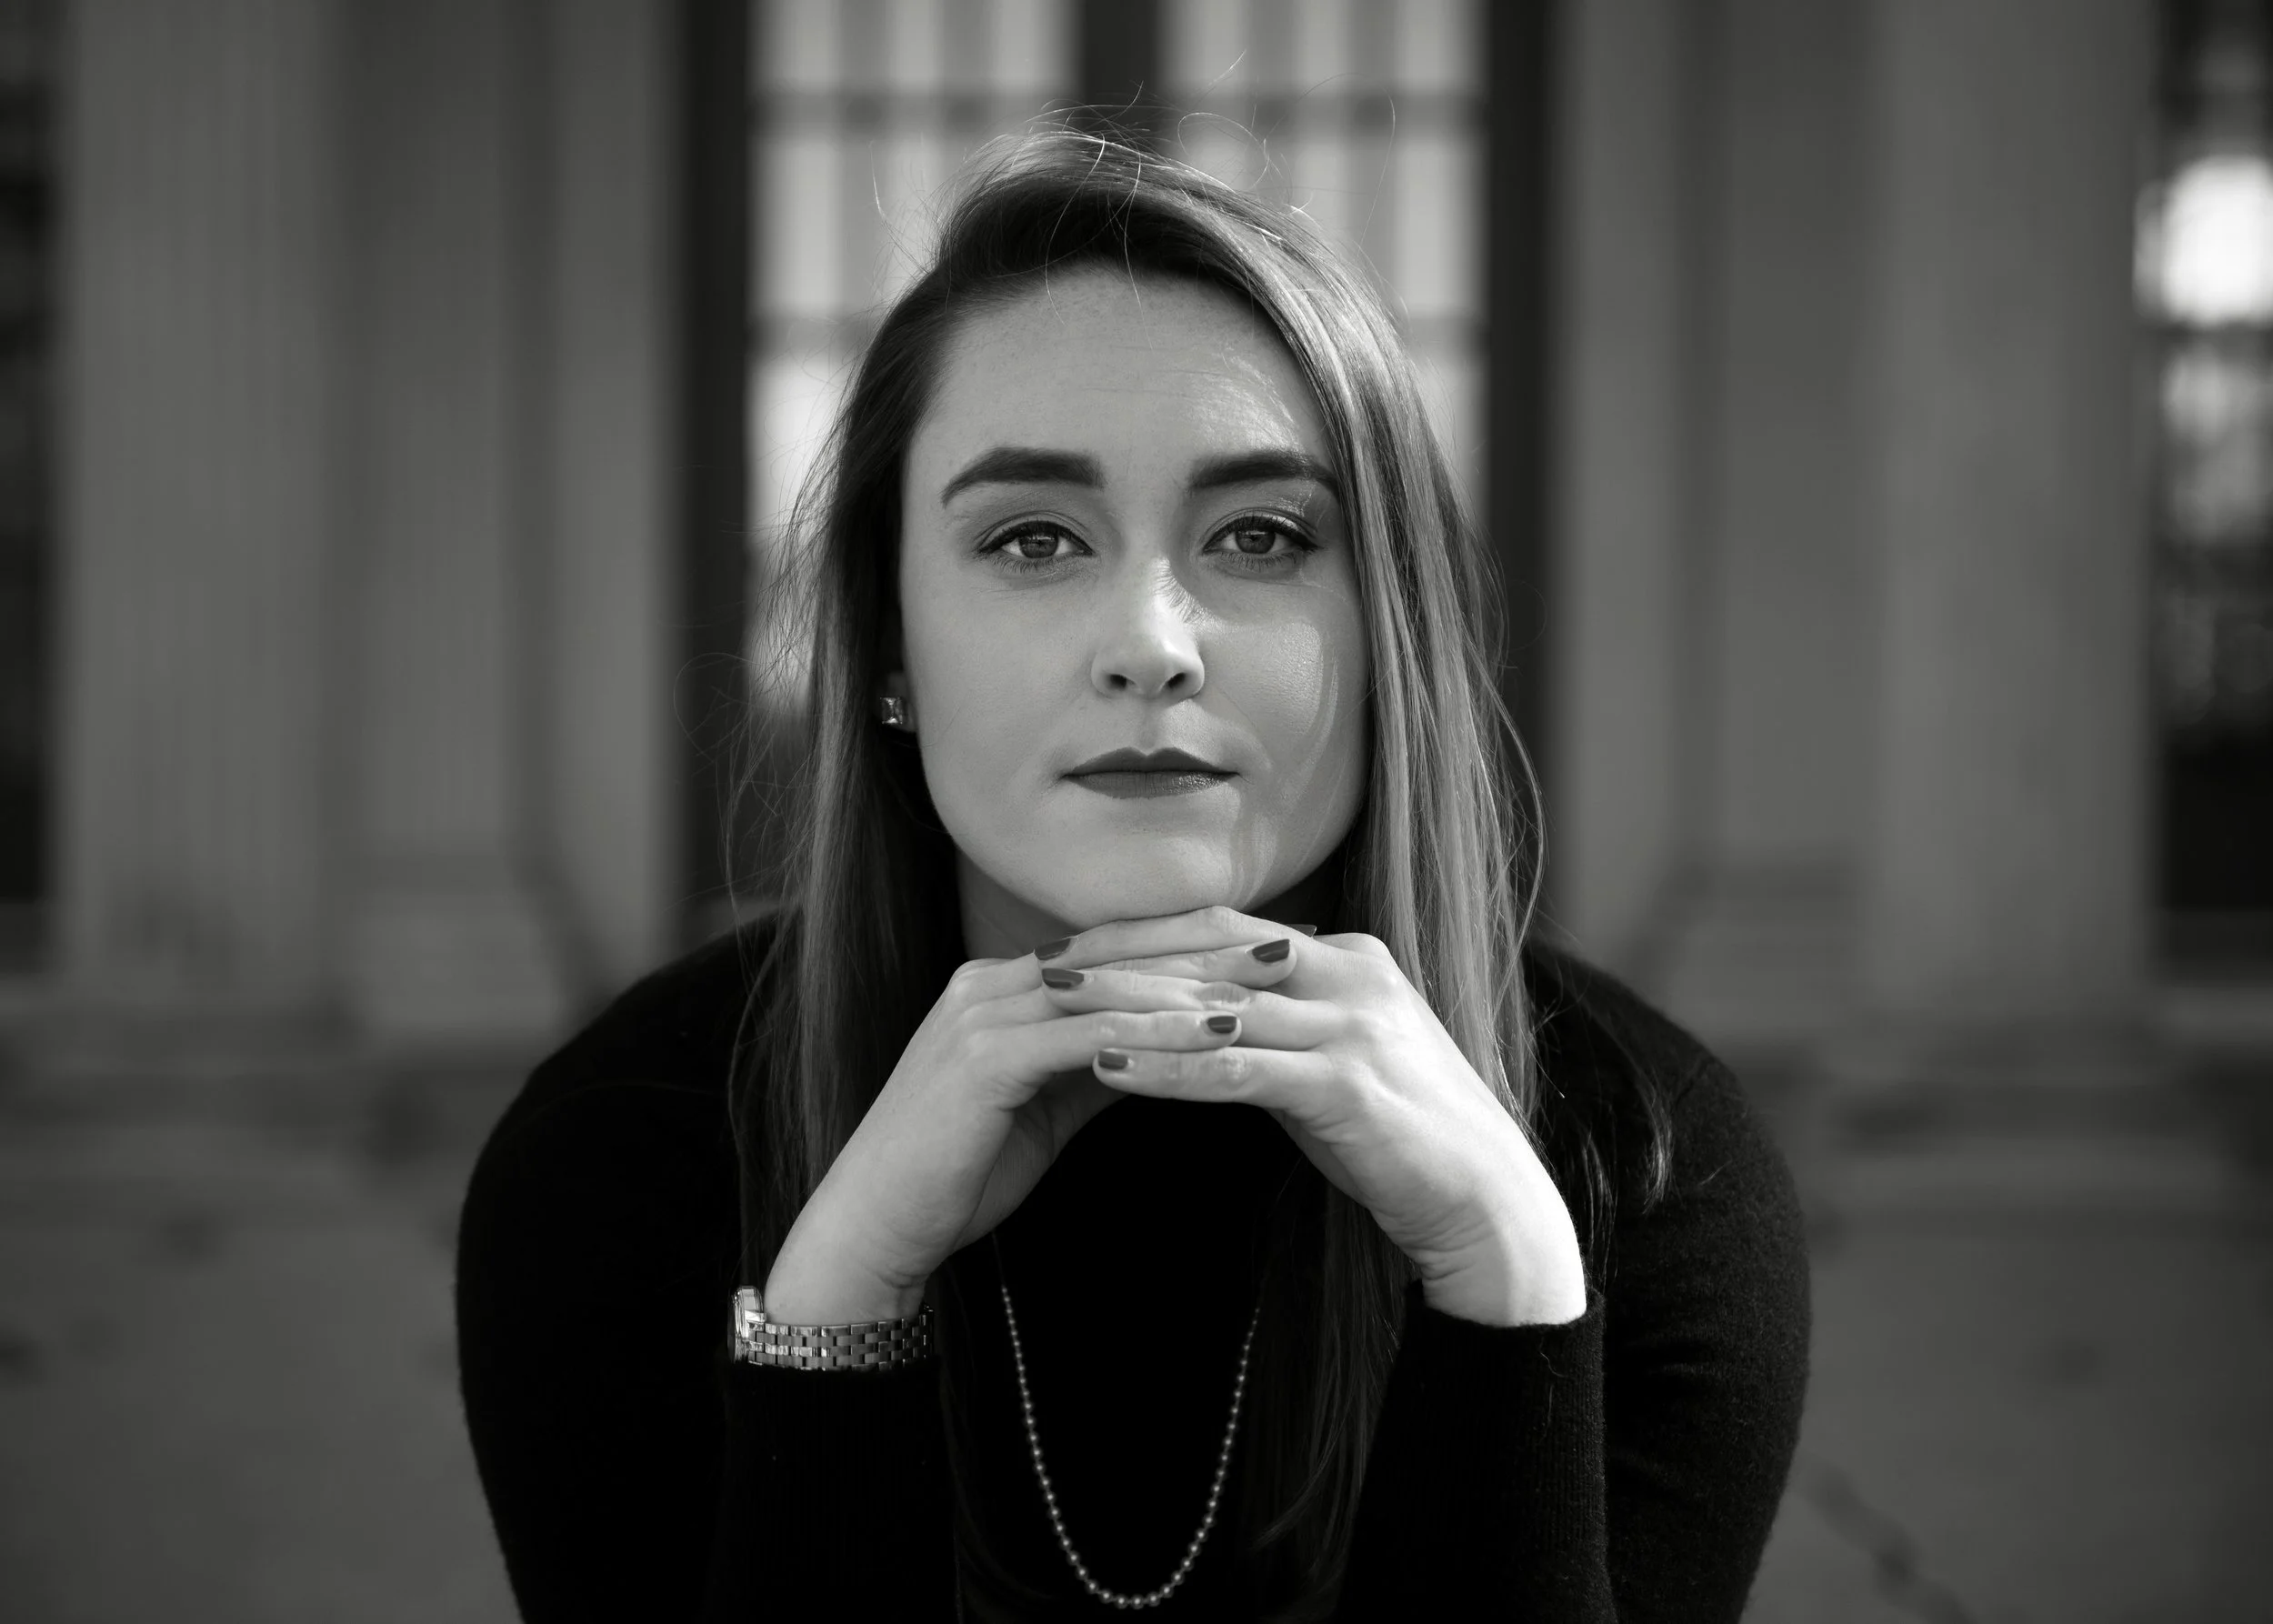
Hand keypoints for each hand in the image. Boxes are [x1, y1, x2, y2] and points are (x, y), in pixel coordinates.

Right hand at [765, 932, 1251, 1316]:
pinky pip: (1088, 1035)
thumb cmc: (956, 1173)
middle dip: (1204, 946)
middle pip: (1116, 950)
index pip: (1109, 949)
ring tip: (1268, 987)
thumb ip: (1094, 1065)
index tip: (1259, 945)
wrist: (873, 1226)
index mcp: (999, 987)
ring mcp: (983, 1016)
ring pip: (1108, 985)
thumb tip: (1166, 1045)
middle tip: (1285, 945)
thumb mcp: (1042, 1106)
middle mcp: (989, 985)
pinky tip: (1213, 1036)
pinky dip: (1155, 1033)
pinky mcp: (985, 1059)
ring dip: (1193, 984)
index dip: (1186, 943)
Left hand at [1039, 906, 1586, 1324]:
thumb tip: (1195, 1014)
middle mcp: (1351, 976)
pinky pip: (1236, 1070)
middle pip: (1212, 951)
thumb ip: (1273, 1025)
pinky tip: (1110, 1071)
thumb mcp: (1330, 1061)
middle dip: (1123, 958)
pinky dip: (1167, 1068)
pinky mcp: (1348, 1085)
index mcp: (1346, 957)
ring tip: (1058, 1008)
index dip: (1144, 934)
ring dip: (1130, 1006)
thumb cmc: (1399, 1137)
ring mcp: (1353, 1026)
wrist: (1484, 1200)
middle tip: (1045, 965)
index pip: (1223, 927)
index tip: (1074, 946)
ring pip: (1217, 1004)